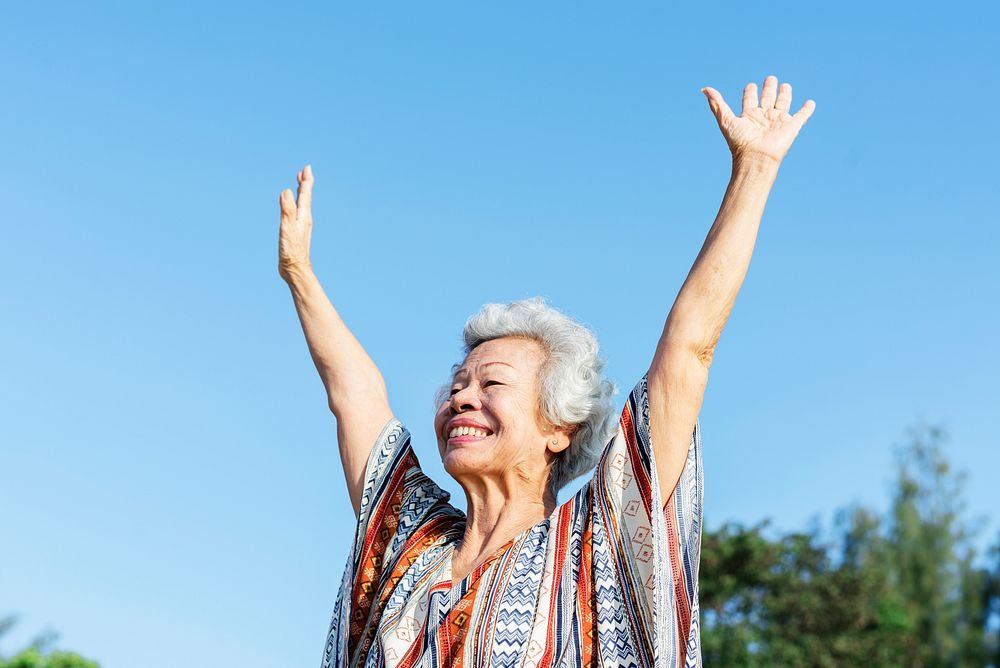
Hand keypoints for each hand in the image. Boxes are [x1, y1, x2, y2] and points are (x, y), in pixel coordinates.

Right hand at [278, 165, 314, 280]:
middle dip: (305, 183)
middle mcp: (304, 220)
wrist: (295, 270)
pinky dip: (297, 205)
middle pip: (306, 197)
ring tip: (300, 184)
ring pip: (303, 205)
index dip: (306, 181)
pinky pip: (298, 214)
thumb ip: (287, 210)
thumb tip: (287, 191)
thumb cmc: (291, 251)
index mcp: (303, 216)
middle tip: (304, 171)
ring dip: (302, 193)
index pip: (305, 194)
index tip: (306, 168)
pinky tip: (294, 208)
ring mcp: (301, 226)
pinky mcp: (297, 233)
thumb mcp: (287, 228)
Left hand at [701, 75, 814, 165]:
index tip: (750, 86)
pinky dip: (807, 109)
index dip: (750, 91)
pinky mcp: (792, 126)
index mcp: (749, 115)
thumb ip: (717, 104)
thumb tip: (704, 89)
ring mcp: (778, 121)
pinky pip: (802, 115)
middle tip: (770, 78)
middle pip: (767, 98)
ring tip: (785, 86)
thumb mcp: (726, 120)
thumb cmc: (740, 142)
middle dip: (768, 88)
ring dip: (785, 94)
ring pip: (783, 103)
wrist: (756, 158)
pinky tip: (811, 102)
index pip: (750, 99)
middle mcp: (764, 116)